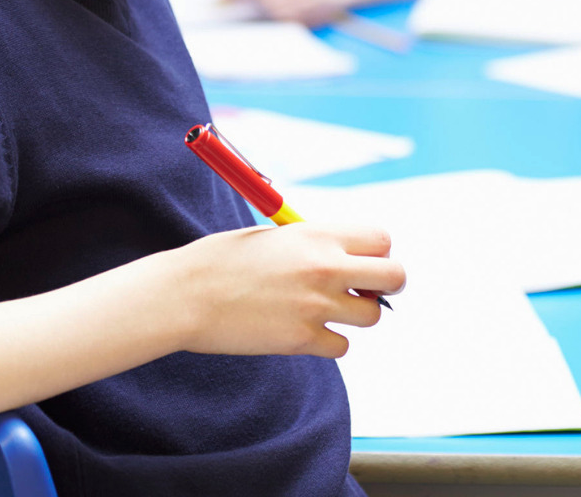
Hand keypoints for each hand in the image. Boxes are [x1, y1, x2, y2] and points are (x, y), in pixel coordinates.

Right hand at [168, 223, 404, 358]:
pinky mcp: (302, 340)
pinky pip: (341, 346)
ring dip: (354, 315)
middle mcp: (325, 267)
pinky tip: (302, 330)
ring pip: (372, 316)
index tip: (360, 262)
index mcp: (318, 234)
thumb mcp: (275, 237)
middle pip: (395, 276)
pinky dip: (328, 342)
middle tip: (366, 290)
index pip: (382, 239)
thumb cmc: (223, 260)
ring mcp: (316, 306)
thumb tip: (348, 258)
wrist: (185, 295)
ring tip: (323, 310)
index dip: (377, 252)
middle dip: (387, 285)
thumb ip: (315, 245)